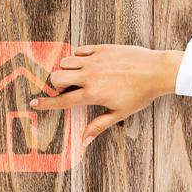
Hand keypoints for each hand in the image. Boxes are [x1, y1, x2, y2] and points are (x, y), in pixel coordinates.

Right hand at [29, 45, 181, 149]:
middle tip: (68, 89)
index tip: (33, 103)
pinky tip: (86, 64)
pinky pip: (78, 51)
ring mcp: (94, 61)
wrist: (158, 71)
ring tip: (78, 76)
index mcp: (93, 94)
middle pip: (56, 77)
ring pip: (64, 62)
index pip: (62, 100)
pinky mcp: (101, 49)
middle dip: (56, 84)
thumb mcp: (119, 113)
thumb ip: (98, 126)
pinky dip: (77, 57)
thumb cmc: (140, 94)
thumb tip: (83, 142)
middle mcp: (90, 76)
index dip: (46, 103)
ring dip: (66, 70)